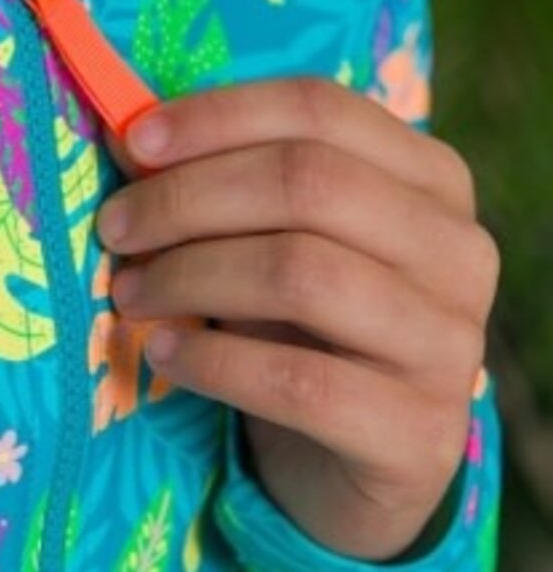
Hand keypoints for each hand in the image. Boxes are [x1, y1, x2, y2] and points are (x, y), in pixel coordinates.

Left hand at [97, 78, 498, 561]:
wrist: (348, 461)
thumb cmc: (300, 330)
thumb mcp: (266, 244)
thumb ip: (217, 188)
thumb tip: (125, 133)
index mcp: (431, 181)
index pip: (321, 110)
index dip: (217, 118)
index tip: (133, 143)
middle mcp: (458, 251)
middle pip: (307, 184)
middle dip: (186, 199)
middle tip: (115, 228)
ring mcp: (450, 345)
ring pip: (300, 273)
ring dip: (188, 277)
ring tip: (129, 294)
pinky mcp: (418, 434)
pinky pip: (296, 382)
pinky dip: (210, 361)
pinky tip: (162, 356)